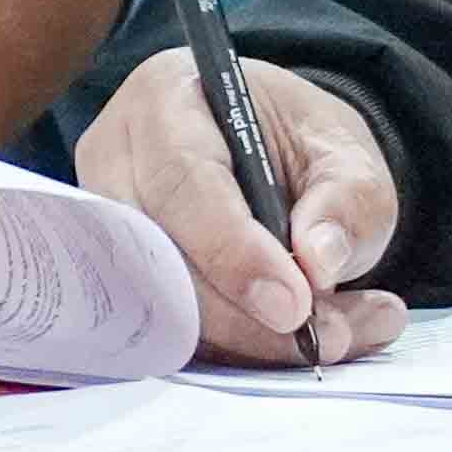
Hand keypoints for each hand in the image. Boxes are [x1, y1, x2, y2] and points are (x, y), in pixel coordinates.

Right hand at [74, 57, 401, 364]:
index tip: (295, 304)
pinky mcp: (116, 281)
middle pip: (159, 260)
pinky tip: (300, 344)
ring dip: (250, 342)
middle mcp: (115, 161)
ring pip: (160, 309)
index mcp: (167, 100)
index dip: (235, 252)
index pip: (183, 182)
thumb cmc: (297, 141)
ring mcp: (105, 226)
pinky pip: (166, 334)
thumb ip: (346, 197)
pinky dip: (237, 352)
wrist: (273, 155)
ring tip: (343, 334)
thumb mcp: (345, 151)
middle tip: (332, 336)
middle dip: (245, 316)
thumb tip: (318, 260)